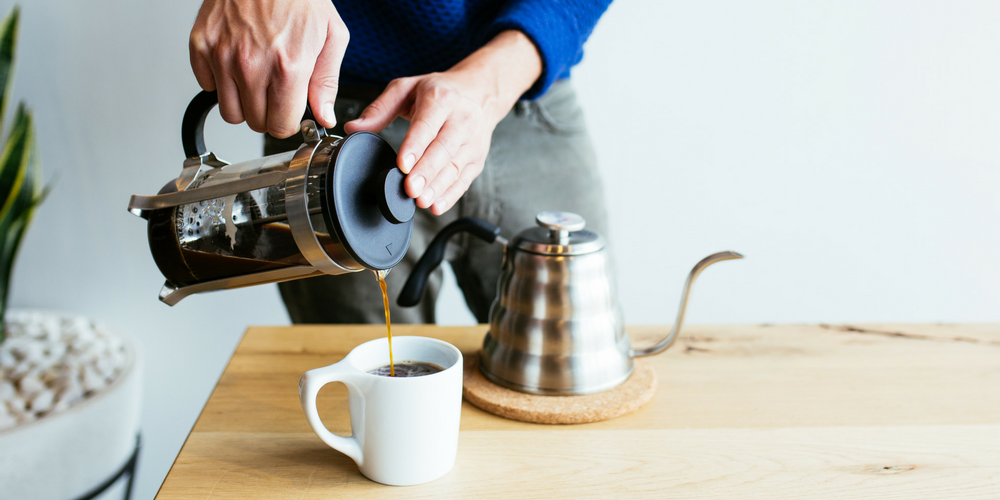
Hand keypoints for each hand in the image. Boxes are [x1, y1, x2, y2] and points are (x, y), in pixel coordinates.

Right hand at [189, 0, 347, 137]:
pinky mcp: (201, 45)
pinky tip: (236, 64)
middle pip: (255, 123)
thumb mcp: (331, 37)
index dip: (288, 122)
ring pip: (229, 112)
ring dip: (244, 103)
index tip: (289, 112)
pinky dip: (220, 82)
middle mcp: (252, 65)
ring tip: (256, 80)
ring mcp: (223, 56)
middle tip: (274, 93)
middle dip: (268, 114)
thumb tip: (324, 116)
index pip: (281, 126)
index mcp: (288, 66)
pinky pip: (207, 86)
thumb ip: (327, 83)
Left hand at [344, 30, 541, 214]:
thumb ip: (379, 109)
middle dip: (426, 171)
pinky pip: (464, 179)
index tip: (403, 165)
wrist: (480, 92)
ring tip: (421, 201)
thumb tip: (354, 128)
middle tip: (410, 189)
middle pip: (444, 149)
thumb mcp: (407, 89)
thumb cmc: (440, 91)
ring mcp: (472, 141)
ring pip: (455, 167)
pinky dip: (451, 195)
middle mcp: (461, 119)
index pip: (427, 125)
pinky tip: (437, 205)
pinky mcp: (477, 158)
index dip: (415, 146)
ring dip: (438, 187)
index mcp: (441, 99)